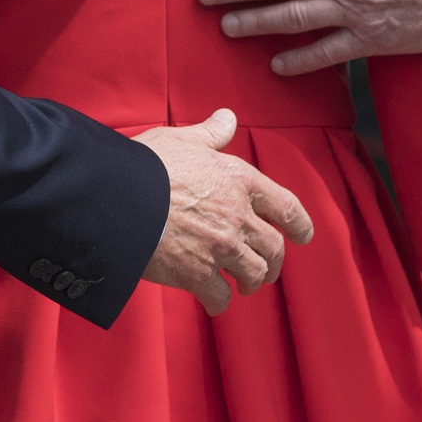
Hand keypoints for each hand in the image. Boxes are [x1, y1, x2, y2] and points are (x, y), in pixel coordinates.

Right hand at [134, 108, 313, 313]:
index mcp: (240, 181)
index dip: (300, 225)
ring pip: (254, 274)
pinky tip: (214, 303)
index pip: (286, 207)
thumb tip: (228, 118)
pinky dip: (219, 303)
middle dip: (274, 262)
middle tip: (267, 269)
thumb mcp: (184, 140)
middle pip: (274, 247)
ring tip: (243, 287)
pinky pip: (220, 297)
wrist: (117, 199)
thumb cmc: (147, 165)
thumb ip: (212, 133)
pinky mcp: (197, 274)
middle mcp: (238, 216)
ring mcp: (221, 248)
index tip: (304, 236)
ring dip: (252, 283)